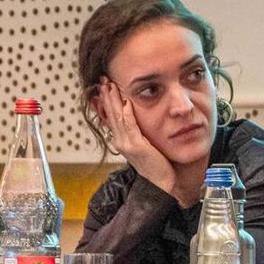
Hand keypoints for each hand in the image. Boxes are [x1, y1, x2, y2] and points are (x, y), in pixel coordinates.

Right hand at [98, 78, 177, 197]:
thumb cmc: (155, 165)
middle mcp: (121, 141)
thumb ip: (138, 133)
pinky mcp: (137, 146)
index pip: (111, 116)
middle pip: (111, 114)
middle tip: (103, 80)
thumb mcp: (143, 145)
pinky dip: (127, 113)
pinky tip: (126, 101)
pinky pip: (131, 126)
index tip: (104, 86)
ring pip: (117, 117)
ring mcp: (127, 143)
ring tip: (110, 85)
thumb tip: (135, 119)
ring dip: (114, 100)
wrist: (160, 183)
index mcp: (121, 140)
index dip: (107, 100)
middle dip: (107, 96)